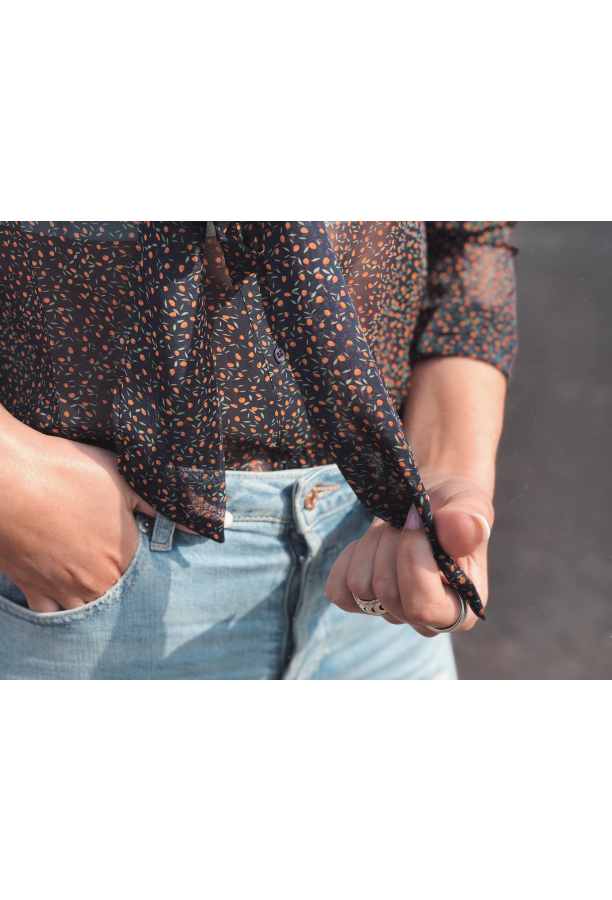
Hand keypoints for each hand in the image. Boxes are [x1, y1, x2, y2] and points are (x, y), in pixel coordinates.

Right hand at [0, 412, 187, 612]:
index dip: (151, 572)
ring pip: (88, 614)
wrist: (10, 479)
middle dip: (126, 592)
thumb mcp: (124, 480)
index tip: (150, 564)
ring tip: (100, 587)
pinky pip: (49, 616)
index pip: (150, 580)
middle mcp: (97, 582)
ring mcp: (62, 590)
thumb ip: (164, 505)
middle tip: (120, 573)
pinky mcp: (32, 588)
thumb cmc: (67, 472)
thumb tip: (212, 520)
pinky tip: (65, 601)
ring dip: (97, 605)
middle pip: (121, 601)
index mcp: (124, 556)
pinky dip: (59, 612)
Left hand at [326, 475, 491, 635]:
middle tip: (406, 517)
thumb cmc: (454, 508)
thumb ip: (468, 522)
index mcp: (462, 609)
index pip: (422, 607)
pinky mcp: (362, 602)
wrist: (429, 503)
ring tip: (392, 527)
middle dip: (391, 543)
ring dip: (372, 545)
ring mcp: (391, 612)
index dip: (412, 561)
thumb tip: (467, 533)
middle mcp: (426, 621)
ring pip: (360, 586)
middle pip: (386, 592)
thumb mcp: (470, 505)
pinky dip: (349, 559)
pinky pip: (339, 590)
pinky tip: (370, 544)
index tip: (416, 519)